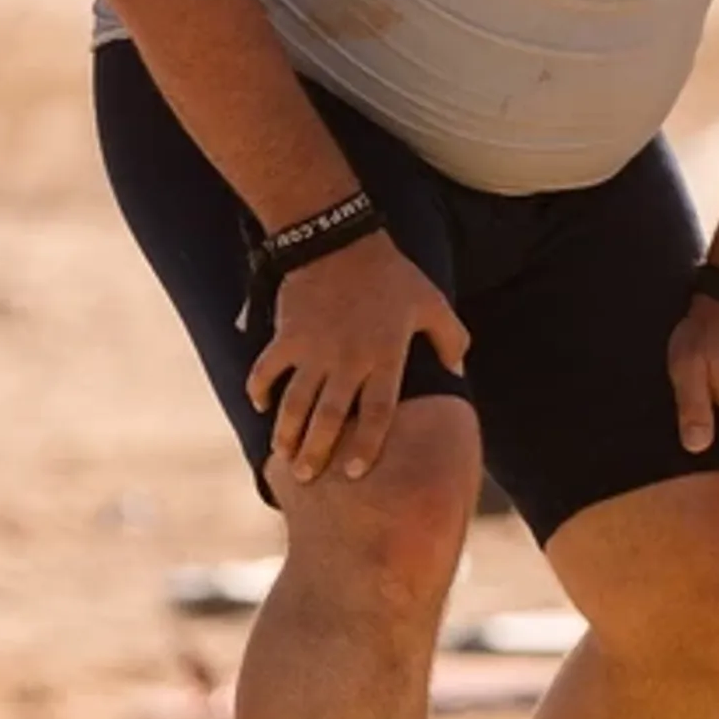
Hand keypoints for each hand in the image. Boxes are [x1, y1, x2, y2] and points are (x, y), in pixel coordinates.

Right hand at [245, 236, 470, 484]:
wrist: (339, 240)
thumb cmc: (390, 274)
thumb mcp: (432, 302)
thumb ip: (450, 337)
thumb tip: (460, 370)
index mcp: (384, 357)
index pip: (376, 414)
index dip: (366, 446)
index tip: (354, 472)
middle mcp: (347, 359)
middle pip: (330, 418)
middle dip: (317, 451)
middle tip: (308, 477)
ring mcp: (313, 349)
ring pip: (296, 402)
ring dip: (287, 432)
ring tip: (284, 455)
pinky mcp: (287, 335)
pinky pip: (267, 370)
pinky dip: (259, 389)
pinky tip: (259, 405)